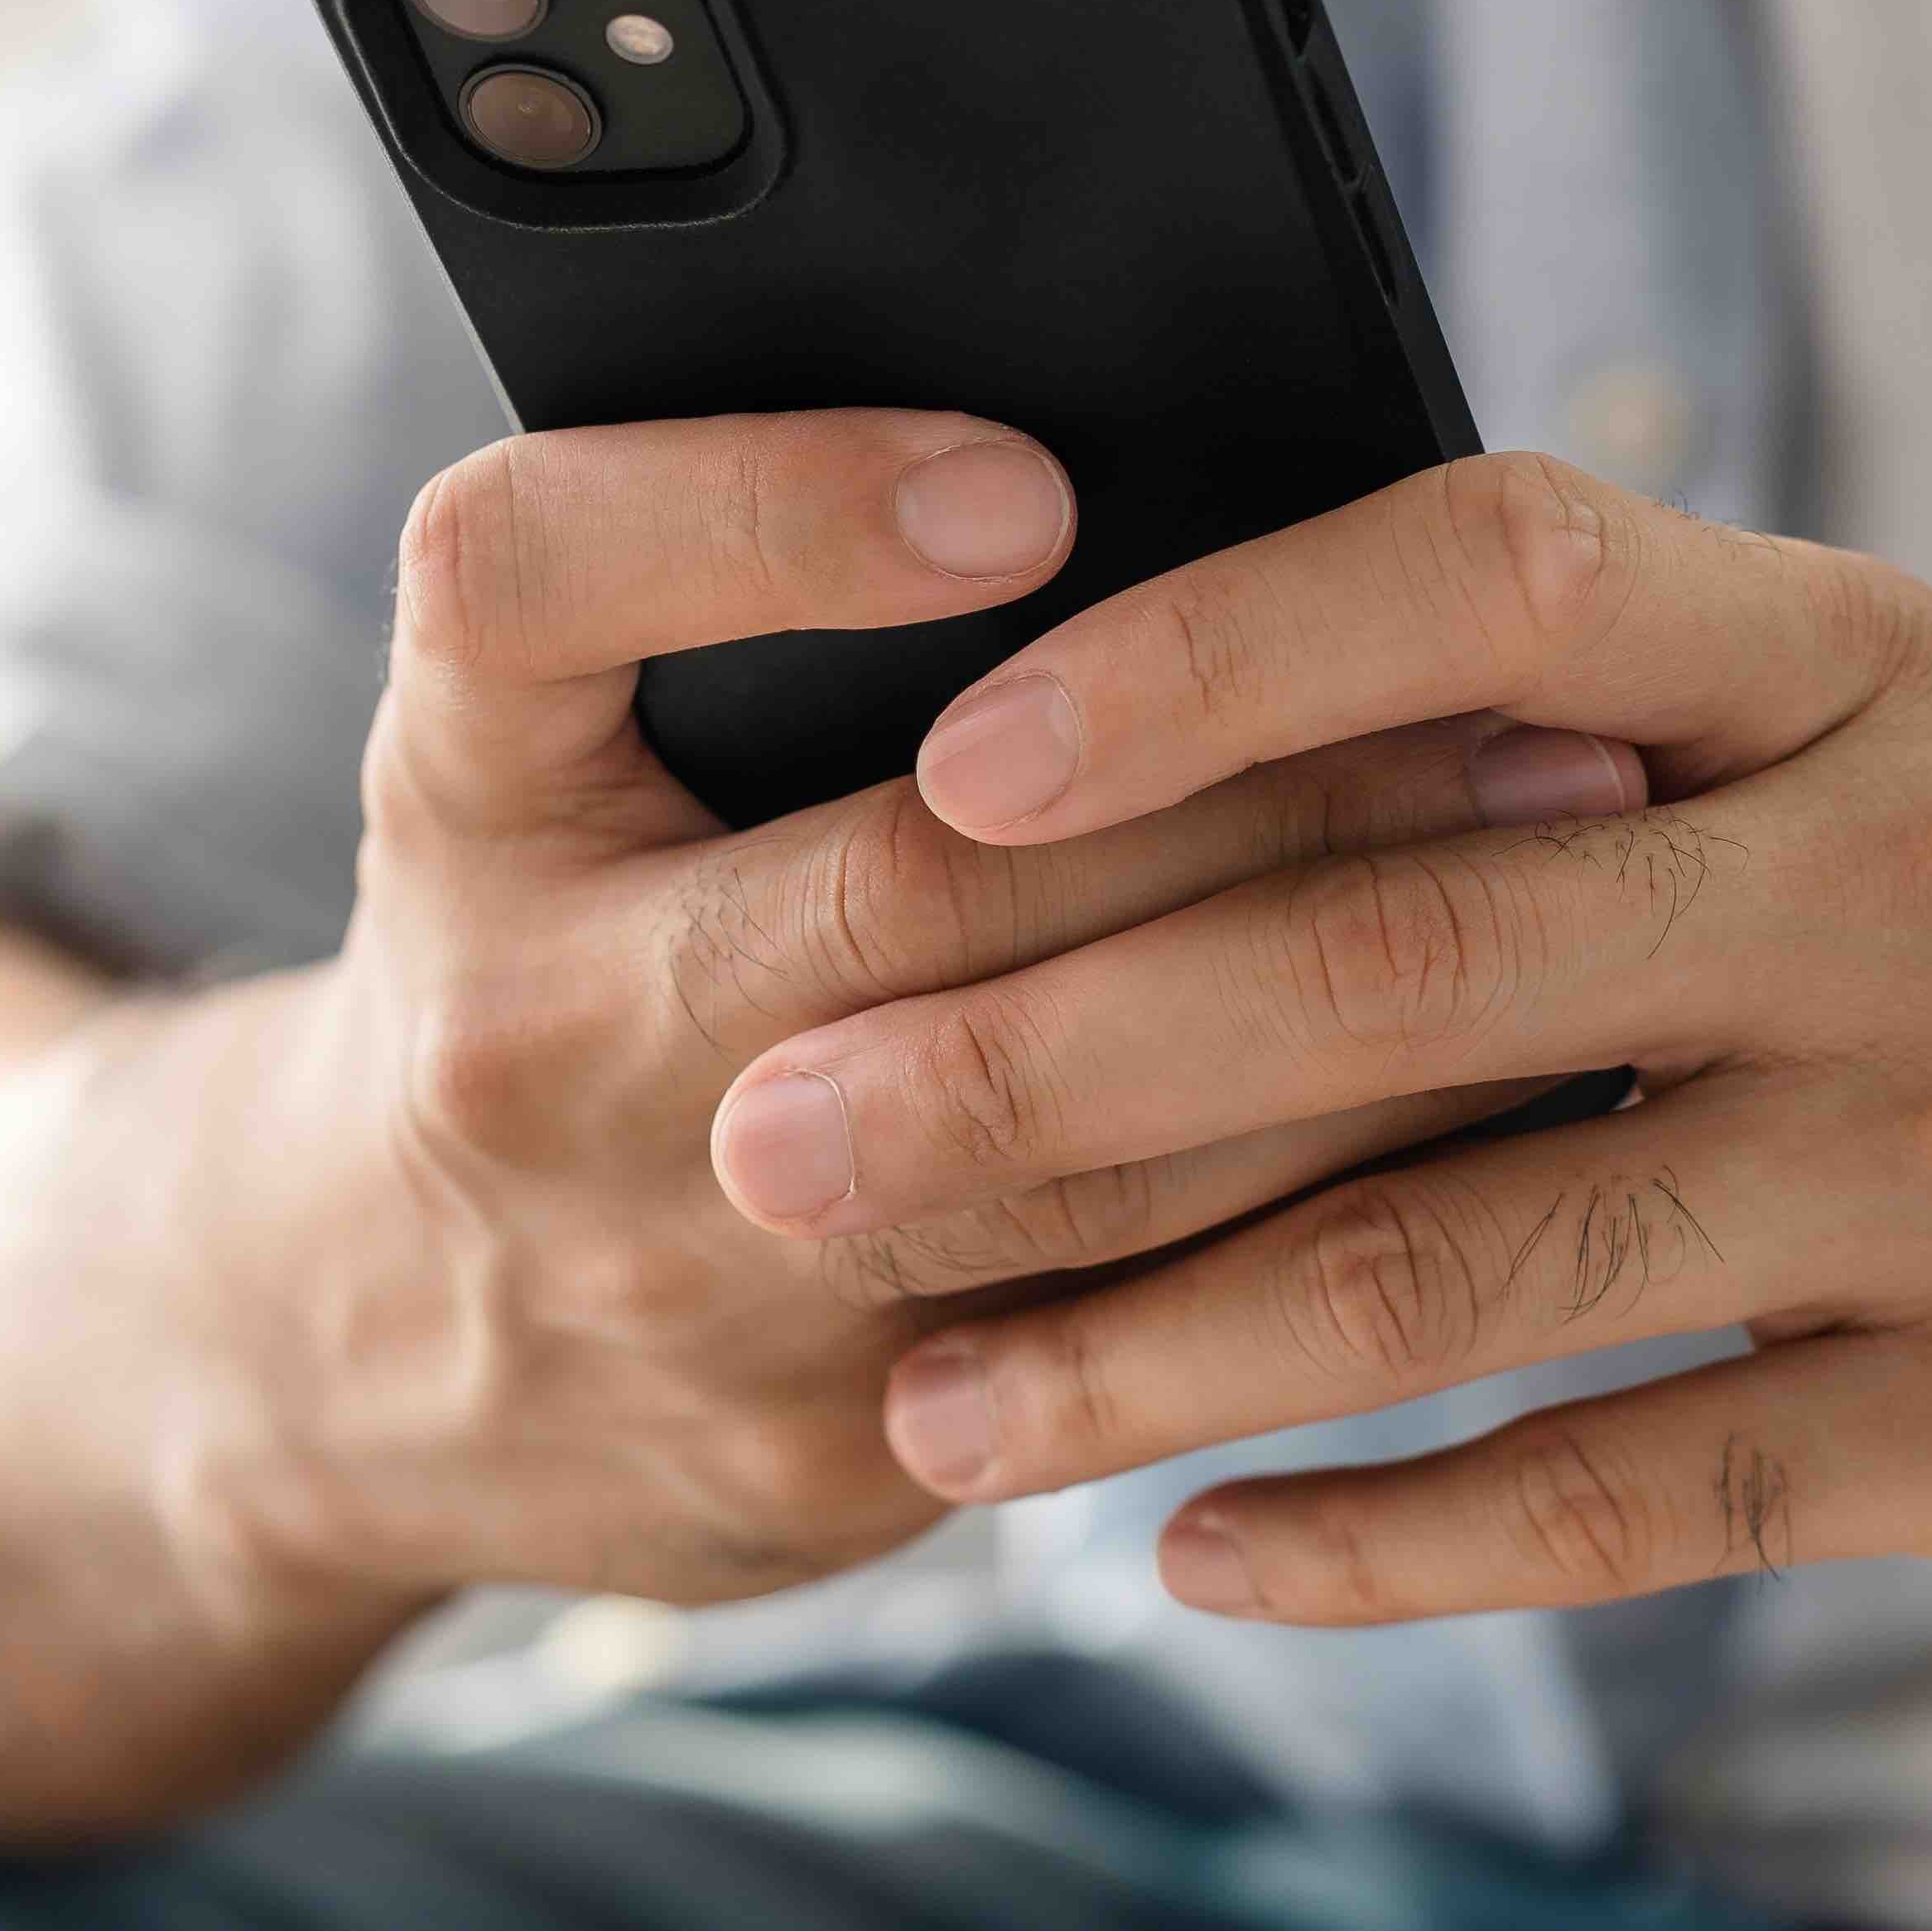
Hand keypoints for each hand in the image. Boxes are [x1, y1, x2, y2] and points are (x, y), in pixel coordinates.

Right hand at [173, 414, 1645, 1615]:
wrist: (351, 1342)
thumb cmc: (542, 939)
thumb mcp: (546, 747)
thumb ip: (741, 603)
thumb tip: (1129, 474)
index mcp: (457, 785)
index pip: (530, 575)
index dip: (767, 512)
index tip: (1024, 487)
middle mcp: (526, 1025)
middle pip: (907, 890)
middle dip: (1249, 789)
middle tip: (1526, 695)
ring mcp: (665, 1267)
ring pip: (1073, 1148)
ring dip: (1358, 1009)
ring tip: (1580, 874)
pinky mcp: (809, 1456)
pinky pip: (1123, 1329)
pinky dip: (1329, 1207)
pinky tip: (1519, 1107)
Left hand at [700, 454, 1931, 1624]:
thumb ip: (1625, 716)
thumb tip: (1216, 706)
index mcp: (1865, 669)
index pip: (1493, 579)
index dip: (1211, 657)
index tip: (962, 752)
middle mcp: (1904, 890)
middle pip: (1404, 967)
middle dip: (1051, 1064)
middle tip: (779, 1133)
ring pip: (1468, 1273)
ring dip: (1153, 1349)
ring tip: (922, 1406)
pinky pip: (1626, 1494)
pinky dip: (1385, 1536)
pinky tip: (1200, 1555)